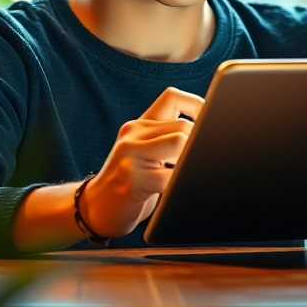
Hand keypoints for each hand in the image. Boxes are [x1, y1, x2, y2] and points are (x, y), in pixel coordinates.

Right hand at [80, 87, 203, 238]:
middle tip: (201, 161)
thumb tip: (208, 131)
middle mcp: (132, 135)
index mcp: (138, 125)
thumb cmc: (129, 183)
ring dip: (191, 160)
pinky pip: (171, 177)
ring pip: (179, 143)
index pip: (172, 97)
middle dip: (200, 143)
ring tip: (188, 174)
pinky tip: (180, 191)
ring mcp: (131, 155)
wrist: (96, 209)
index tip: (211, 121)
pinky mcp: (133, 180)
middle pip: (183, 125)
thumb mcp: (142, 152)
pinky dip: (183, 184)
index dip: (197, 105)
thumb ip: (166, 137)